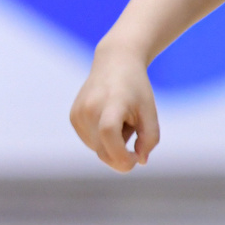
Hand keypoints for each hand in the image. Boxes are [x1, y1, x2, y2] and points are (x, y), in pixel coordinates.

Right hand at [69, 45, 159, 171]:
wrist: (114, 62)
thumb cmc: (136, 89)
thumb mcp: (150, 112)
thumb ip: (150, 139)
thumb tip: (139, 161)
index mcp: (111, 103)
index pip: (109, 133)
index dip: (121, 155)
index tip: (135, 159)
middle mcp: (89, 108)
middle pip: (103, 151)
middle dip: (121, 158)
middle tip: (137, 144)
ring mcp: (78, 114)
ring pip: (97, 149)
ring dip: (112, 145)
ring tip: (120, 120)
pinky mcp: (73, 117)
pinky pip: (90, 142)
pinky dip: (103, 139)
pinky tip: (108, 119)